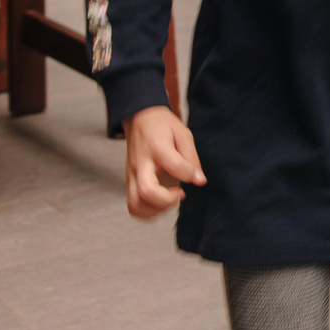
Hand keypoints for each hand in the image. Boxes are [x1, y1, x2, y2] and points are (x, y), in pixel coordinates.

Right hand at [122, 105, 204, 219]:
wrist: (138, 118)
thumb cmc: (163, 126)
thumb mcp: (183, 134)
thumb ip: (191, 158)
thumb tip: (200, 181)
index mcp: (157, 147)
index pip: (173, 164)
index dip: (188, 174)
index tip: (195, 176)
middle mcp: (141, 163)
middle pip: (146, 191)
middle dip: (167, 201)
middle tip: (180, 194)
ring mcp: (132, 174)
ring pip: (135, 204)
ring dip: (156, 210)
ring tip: (170, 201)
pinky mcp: (129, 181)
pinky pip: (132, 205)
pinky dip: (146, 212)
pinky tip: (160, 204)